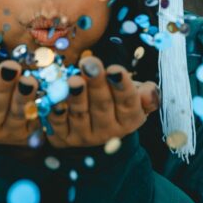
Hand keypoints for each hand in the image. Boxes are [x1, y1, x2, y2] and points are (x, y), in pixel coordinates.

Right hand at [0, 60, 39, 145]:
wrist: (3, 120)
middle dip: (1, 87)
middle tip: (11, 68)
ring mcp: (8, 133)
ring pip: (15, 115)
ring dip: (23, 98)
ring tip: (29, 81)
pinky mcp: (29, 133)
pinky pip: (37, 120)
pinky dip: (42, 107)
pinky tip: (46, 93)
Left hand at [45, 56, 159, 147]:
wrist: (95, 128)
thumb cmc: (117, 102)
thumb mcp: (136, 97)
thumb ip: (146, 94)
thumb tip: (148, 93)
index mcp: (129, 119)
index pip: (127, 102)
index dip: (121, 86)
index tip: (115, 70)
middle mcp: (108, 131)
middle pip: (102, 106)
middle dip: (96, 84)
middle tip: (90, 65)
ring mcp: (84, 136)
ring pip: (80, 114)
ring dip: (76, 97)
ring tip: (74, 80)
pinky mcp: (63, 138)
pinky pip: (58, 123)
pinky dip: (56, 110)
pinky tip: (53, 97)